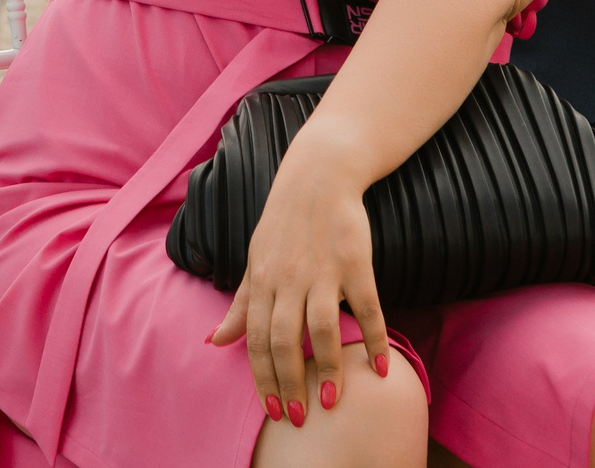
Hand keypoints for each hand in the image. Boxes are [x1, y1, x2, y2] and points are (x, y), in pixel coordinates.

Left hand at [208, 136, 390, 427]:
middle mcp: (289, 279)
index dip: (264, 377)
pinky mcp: (356, 263)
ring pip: (323, 329)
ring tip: (333, 401)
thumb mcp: (254, 261)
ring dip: (329, 369)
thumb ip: (240, 305)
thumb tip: (215, 342)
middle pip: (286, 341)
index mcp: (262, 281)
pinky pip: (368, 308)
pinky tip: (380, 368)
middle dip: (291, 383)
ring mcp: (324, 271)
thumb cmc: (283, 224)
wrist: (319, 177)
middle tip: (300, 417)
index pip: (257, 339)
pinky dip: (374, 340)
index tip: (273, 408)